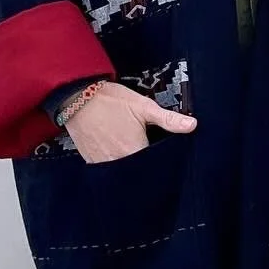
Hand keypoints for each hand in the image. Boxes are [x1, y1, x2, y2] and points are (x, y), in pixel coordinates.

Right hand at [65, 81, 196, 163]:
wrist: (77, 97)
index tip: (162, 159)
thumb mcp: (143, 106)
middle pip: (137, 171)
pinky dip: (113, 163)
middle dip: (144, 165)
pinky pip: (106, 168)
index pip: (153, 166)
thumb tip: (192, 125)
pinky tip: (115, 151)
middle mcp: (118, 161)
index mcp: (134, 150)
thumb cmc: (111, 100)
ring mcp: (102, 162)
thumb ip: (168, 119)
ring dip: (128, 165)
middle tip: (146, 154)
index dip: (159, 164)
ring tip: (130, 152)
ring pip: (121, 172)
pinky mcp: (91, 160)